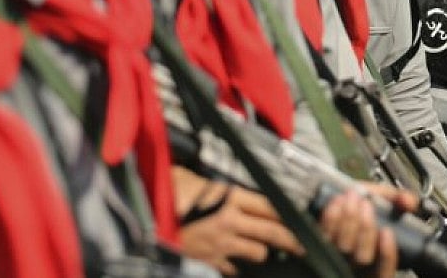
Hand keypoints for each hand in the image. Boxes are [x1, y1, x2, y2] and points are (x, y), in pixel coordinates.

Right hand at [173, 168, 304, 274]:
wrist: (144, 215)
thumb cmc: (164, 192)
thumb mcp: (191, 177)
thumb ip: (212, 183)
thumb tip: (219, 183)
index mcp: (229, 197)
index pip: (270, 206)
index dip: (287, 213)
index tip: (299, 217)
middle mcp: (230, 221)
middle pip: (272, 231)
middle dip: (291, 239)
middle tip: (302, 244)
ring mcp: (220, 243)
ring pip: (257, 252)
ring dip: (263, 252)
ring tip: (266, 250)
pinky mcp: (208, 259)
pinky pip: (231, 268)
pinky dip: (235, 267)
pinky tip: (236, 265)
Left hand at [318, 183, 418, 277]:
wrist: (335, 199)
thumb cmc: (360, 205)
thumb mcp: (383, 199)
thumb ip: (398, 199)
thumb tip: (408, 201)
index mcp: (376, 258)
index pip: (384, 272)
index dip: (387, 256)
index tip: (387, 231)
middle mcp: (357, 263)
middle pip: (362, 258)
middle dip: (365, 228)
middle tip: (365, 204)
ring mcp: (337, 255)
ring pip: (343, 248)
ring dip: (348, 220)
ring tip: (351, 198)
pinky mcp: (318, 243)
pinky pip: (323, 237)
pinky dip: (330, 218)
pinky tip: (336, 203)